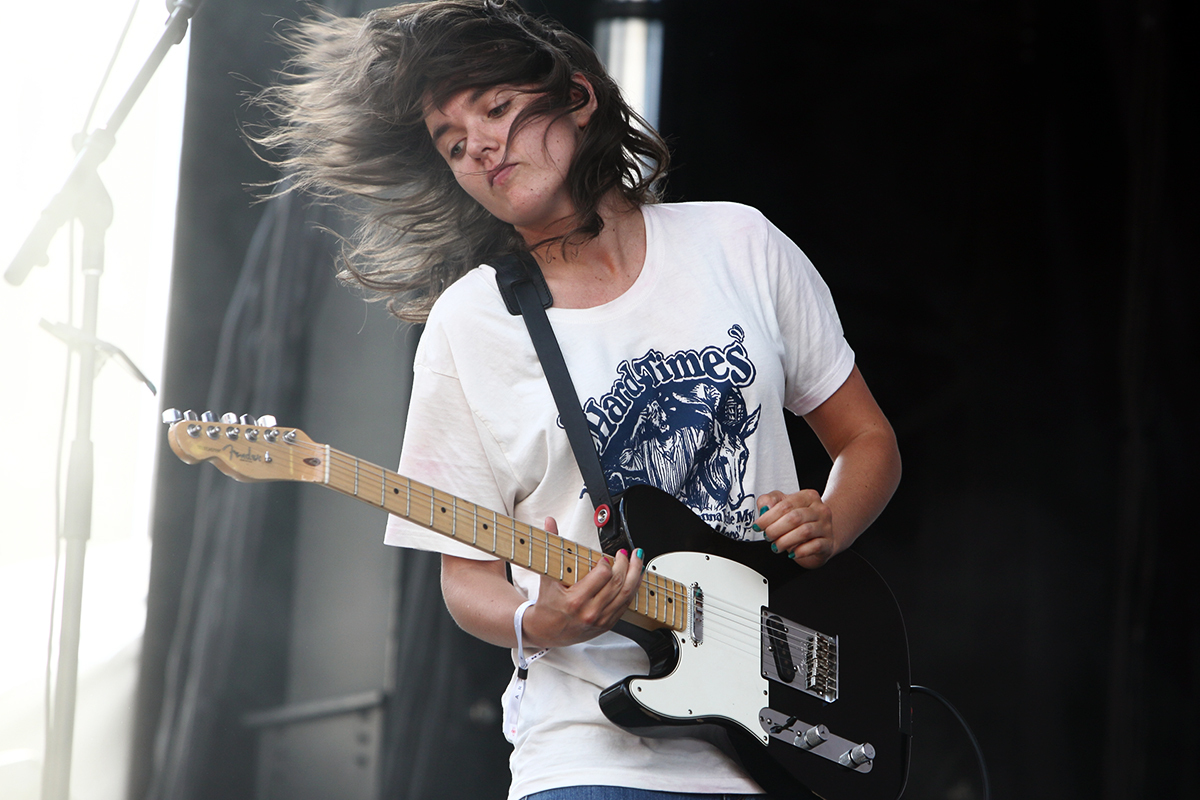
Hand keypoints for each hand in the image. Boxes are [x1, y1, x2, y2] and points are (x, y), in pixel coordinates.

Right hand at [523, 517, 643, 646]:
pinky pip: (625, 605)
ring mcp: (600, 620)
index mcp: (575, 601)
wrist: (545, 630)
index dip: (608, 563)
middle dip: (626, 564)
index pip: (602, 576)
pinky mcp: (607, 625)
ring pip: (626, 594)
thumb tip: (550, 522)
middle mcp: (590, 612)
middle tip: (625, 553)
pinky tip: (635, 578)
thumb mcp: (547, 575)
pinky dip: (632, 589)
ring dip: (635, 575)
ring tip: (637, 560)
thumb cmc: (547, 603)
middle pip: (617, 583)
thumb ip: (551, 545)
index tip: (605, 557)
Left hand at [754, 489, 835, 567]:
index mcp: (808, 497)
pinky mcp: (828, 543)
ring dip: (785, 541)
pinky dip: (800, 551)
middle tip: (767, 536)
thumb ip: (769, 501)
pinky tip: (792, 552)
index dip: (768, 517)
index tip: (758, 525)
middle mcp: (820, 510)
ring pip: (804, 532)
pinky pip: (815, 546)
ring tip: (776, 546)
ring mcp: (826, 527)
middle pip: (794, 518)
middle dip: (775, 529)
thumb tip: (764, 508)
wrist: (820, 536)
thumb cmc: (799, 521)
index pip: (786, 505)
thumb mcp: (782, 505)